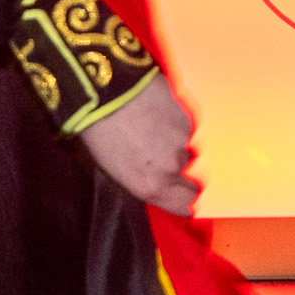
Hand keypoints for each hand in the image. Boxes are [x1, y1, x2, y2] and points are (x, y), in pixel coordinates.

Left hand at [81, 74, 203, 213]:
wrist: (105, 89)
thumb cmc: (100, 131)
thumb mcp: (116, 170)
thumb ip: (145, 181)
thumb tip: (159, 181)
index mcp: (152, 186)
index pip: (186, 206)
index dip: (184, 200)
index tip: (180, 194)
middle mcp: (173, 167)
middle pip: (195, 181)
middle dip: (185, 175)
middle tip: (165, 159)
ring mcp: (184, 140)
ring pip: (191, 151)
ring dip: (179, 146)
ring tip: (157, 132)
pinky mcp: (188, 116)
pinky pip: (188, 128)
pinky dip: (177, 125)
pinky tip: (160, 115)